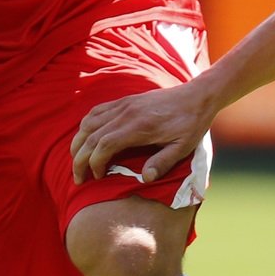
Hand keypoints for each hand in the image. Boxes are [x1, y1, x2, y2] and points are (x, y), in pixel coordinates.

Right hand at [71, 80, 216, 184]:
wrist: (197, 96)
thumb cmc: (191, 124)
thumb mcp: (183, 147)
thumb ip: (163, 162)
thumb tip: (145, 179)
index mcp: (139, 127)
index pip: (105, 145)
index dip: (95, 162)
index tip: (97, 177)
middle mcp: (126, 114)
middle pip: (91, 136)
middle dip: (79, 159)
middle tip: (78, 178)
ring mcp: (123, 105)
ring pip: (89, 123)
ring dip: (78, 142)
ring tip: (77, 160)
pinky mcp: (125, 101)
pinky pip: (97, 112)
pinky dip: (86, 126)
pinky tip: (85, 138)